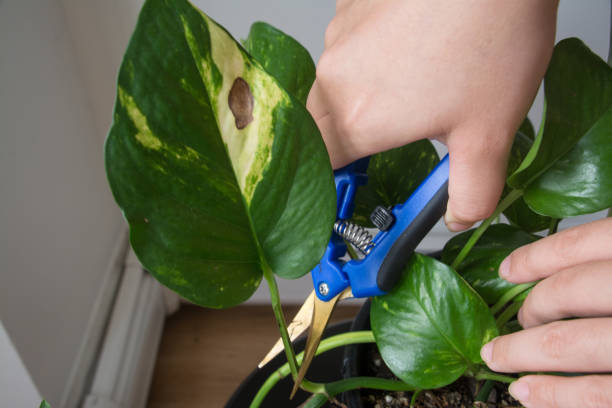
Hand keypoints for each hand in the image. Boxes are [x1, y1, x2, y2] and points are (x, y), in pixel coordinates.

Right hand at [307, 0, 557, 230]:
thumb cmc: (493, 37)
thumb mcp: (490, 133)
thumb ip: (472, 192)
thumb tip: (461, 217)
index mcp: (360, 119)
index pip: (321, 166)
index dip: (332, 180)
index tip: (348, 185)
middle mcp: (337, 77)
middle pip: (320, 125)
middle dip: (347, 138)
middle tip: (385, 139)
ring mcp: (340, 34)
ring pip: (334, 81)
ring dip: (360, 94)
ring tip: (413, 86)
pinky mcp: (351, 3)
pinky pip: (347, 43)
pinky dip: (369, 54)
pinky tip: (410, 46)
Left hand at [480, 218, 611, 407]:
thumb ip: (607, 261)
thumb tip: (574, 266)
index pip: (579, 245)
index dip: (536, 258)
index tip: (508, 270)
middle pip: (566, 291)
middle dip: (531, 307)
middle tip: (517, 318)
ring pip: (566, 343)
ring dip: (521, 352)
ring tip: (498, 357)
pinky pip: (592, 394)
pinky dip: (552, 394)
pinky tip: (526, 392)